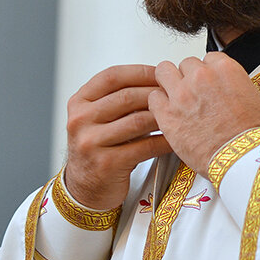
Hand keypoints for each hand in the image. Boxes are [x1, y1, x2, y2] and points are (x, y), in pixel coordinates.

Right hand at [63, 64, 171, 209]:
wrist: (85, 188)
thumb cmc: (98, 149)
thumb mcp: (97, 119)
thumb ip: (117, 100)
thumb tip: (156, 79)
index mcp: (79, 103)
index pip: (112, 77)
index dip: (139, 72)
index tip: (160, 72)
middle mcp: (80, 120)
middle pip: (126, 97)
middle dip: (156, 93)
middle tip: (176, 93)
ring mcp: (91, 142)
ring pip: (138, 121)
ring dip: (163, 116)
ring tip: (180, 113)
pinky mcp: (107, 164)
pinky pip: (145, 146)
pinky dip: (164, 140)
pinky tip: (175, 138)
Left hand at [148, 52, 259, 176]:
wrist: (243, 157)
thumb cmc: (252, 135)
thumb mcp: (252, 98)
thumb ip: (231, 85)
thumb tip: (224, 88)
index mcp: (224, 69)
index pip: (208, 58)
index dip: (207, 72)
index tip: (206, 82)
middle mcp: (201, 76)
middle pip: (186, 64)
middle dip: (188, 77)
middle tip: (192, 93)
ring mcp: (182, 94)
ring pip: (164, 72)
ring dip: (169, 82)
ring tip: (175, 97)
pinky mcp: (167, 114)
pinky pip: (153, 97)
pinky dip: (158, 103)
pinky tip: (167, 112)